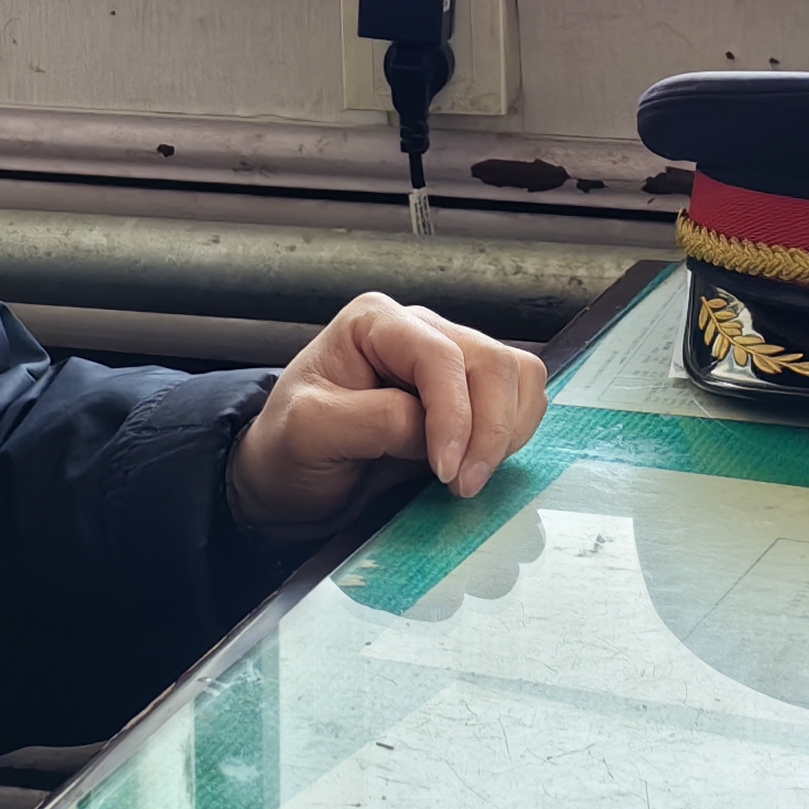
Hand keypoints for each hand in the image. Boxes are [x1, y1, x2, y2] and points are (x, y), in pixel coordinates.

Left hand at [227, 292, 550, 534]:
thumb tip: (431, 428)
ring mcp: (450, 364)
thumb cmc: (289, 449)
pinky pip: (519, 403)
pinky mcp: (469, 399)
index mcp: (375, 323)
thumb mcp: (309, 432)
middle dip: (490, 429)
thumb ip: (372, 420)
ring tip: (467, 477)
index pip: (440, 356)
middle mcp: (419, 332)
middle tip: (463, 485)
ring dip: (507, 432)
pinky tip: (477, 465)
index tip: (446, 471)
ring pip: (517, 379)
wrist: (290, 482)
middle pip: (492, 364)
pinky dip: (513, 437)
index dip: (454, 414)